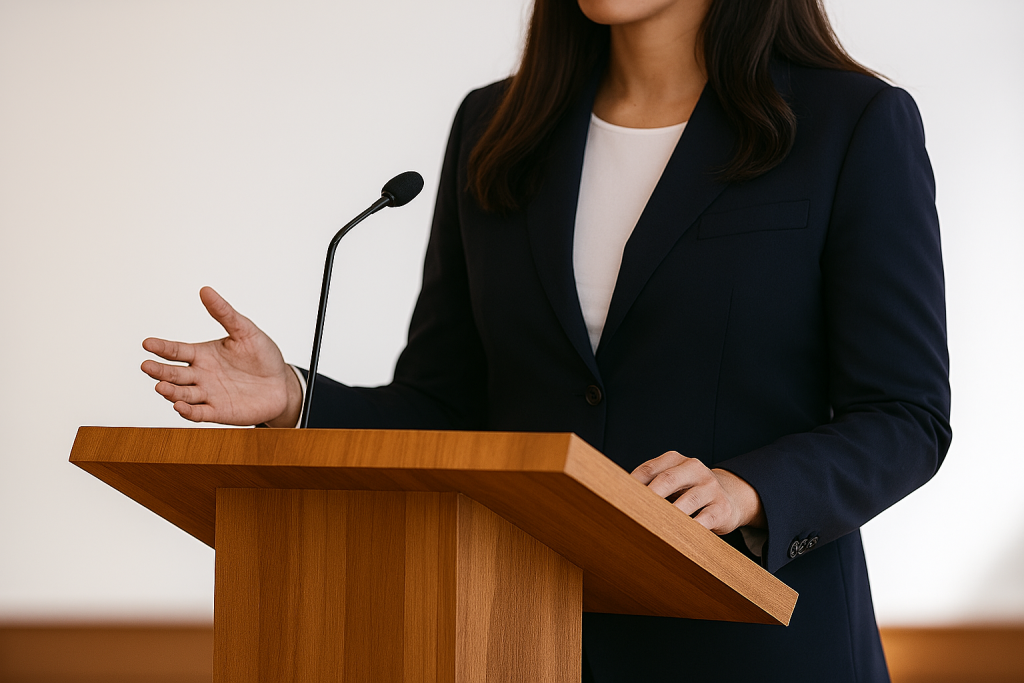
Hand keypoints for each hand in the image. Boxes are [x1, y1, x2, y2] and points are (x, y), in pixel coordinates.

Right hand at [141, 287, 301, 426]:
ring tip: (162, 387)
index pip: (176, 350)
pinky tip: (180, 407)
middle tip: (146, 366)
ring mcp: (208, 395)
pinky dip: (188, 411)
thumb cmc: (263, 356)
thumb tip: (205, 290)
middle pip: (174, 373)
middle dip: (159, 371)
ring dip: (171, 392)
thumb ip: (224, 313)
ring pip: (183, 394)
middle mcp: (201, 375)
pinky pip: (199, 413)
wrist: (282, 384)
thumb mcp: (245, 331)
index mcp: (203, 354)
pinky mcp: (218, 412)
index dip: (161, 347)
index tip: (147, 343)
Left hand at [631, 451, 765, 534]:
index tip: (617, 500)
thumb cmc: (689, 490)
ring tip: (652, 527)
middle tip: (631, 512)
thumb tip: (618, 499)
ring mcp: (710, 488)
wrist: (732, 497)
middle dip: (649, 496)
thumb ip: (650, 485)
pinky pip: (704, 520)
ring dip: (669, 515)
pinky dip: (690, 529)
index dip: (632, 485)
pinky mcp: (722, 509)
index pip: (649, 469)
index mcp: (676, 460)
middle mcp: (694, 469)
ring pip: (688, 501)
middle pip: (667, 480)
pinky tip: (677, 538)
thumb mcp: (672, 480)